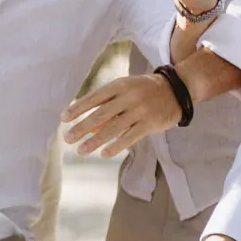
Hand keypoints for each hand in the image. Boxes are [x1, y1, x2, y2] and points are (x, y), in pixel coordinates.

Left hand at [62, 72, 181, 157]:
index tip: (63, 119)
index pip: (93, 98)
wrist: (176, 90)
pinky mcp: (149, 123)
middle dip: (81, 128)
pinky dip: (116, 146)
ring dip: (95, 141)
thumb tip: (87, 126)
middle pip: (100, 115)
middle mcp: (128, 97)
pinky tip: (104, 154)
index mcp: (119, 86)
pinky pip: (130, 137)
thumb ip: (107, 105)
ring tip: (81, 150)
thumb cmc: (143, 91)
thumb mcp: (125, 90)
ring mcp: (139, 111)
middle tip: (67, 138)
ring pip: (113, 128)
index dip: (77, 108)